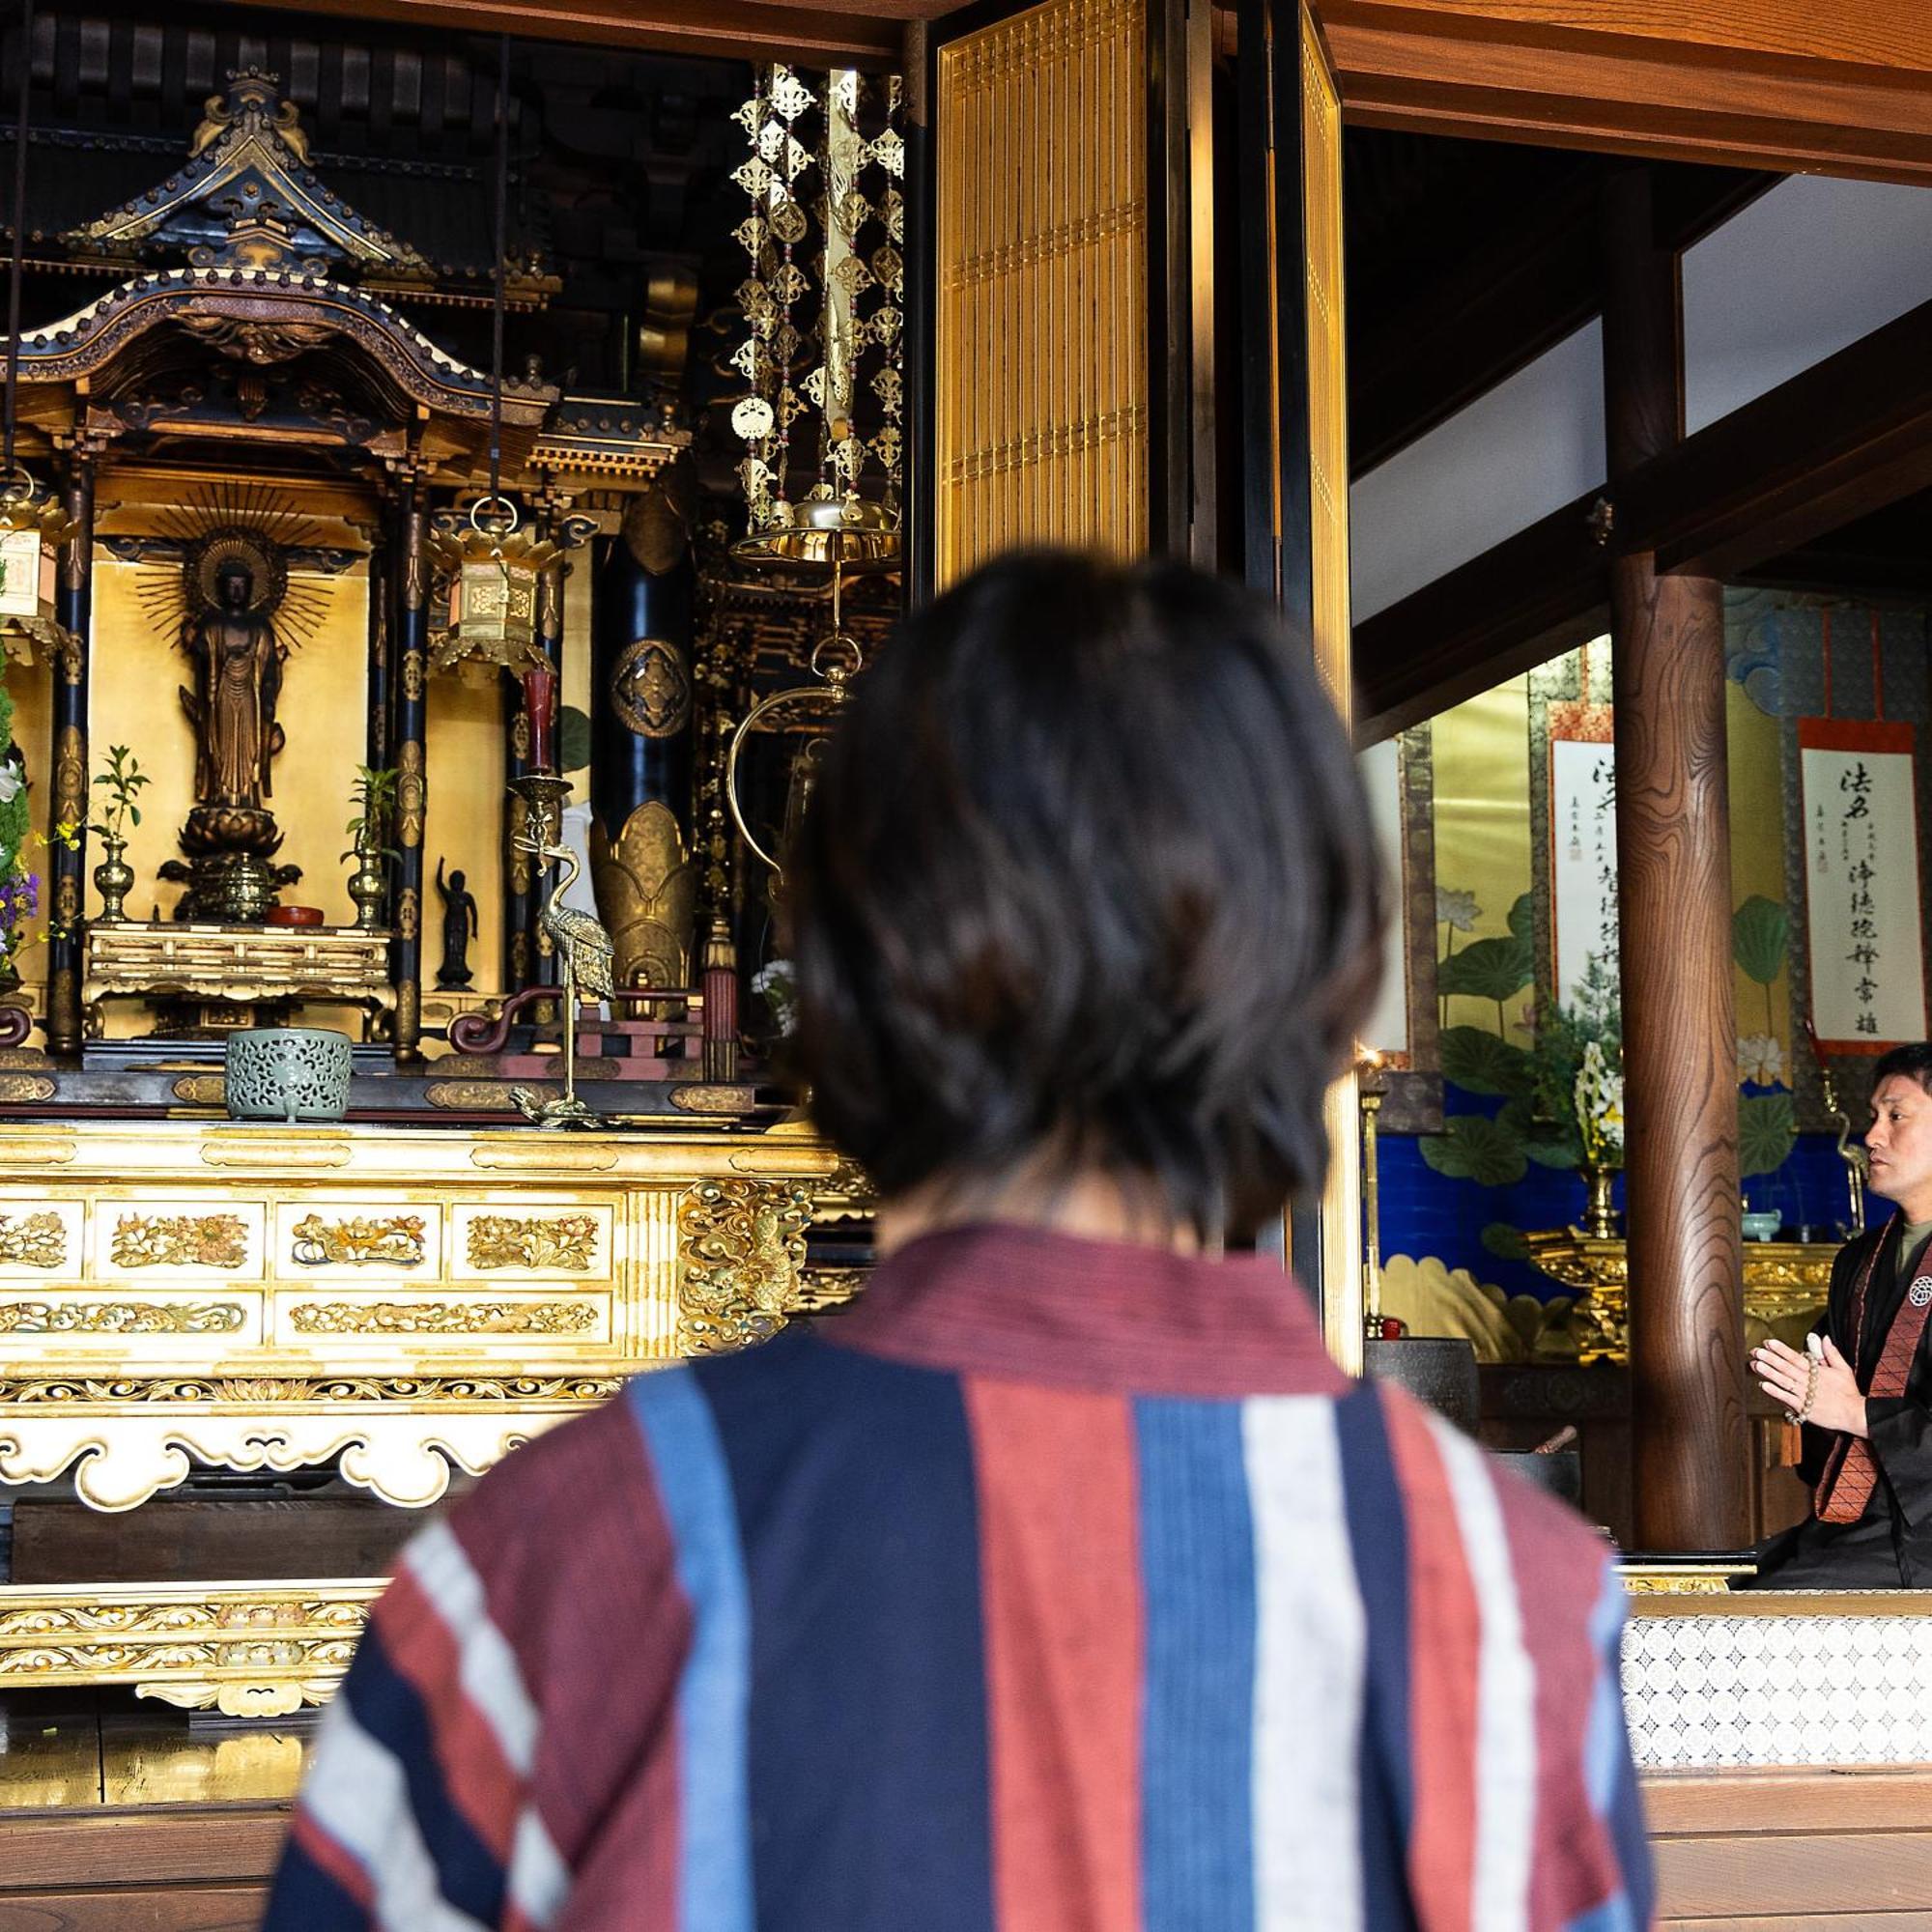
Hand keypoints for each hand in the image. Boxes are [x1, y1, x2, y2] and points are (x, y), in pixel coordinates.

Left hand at [1751, 1336, 1867, 1437]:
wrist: (1854, 1414)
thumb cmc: (1848, 1392)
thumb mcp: (1843, 1369)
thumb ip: (1831, 1353)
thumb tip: (1823, 1338)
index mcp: (1816, 1371)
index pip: (1795, 1357)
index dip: (1781, 1349)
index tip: (1768, 1342)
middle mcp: (1808, 1381)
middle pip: (1786, 1367)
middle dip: (1770, 1358)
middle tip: (1756, 1351)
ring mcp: (1804, 1394)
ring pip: (1783, 1381)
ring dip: (1769, 1372)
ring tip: (1756, 1364)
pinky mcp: (1803, 1407)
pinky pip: (1786, 1398)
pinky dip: (1775, 1392)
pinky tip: (1763, 1385)